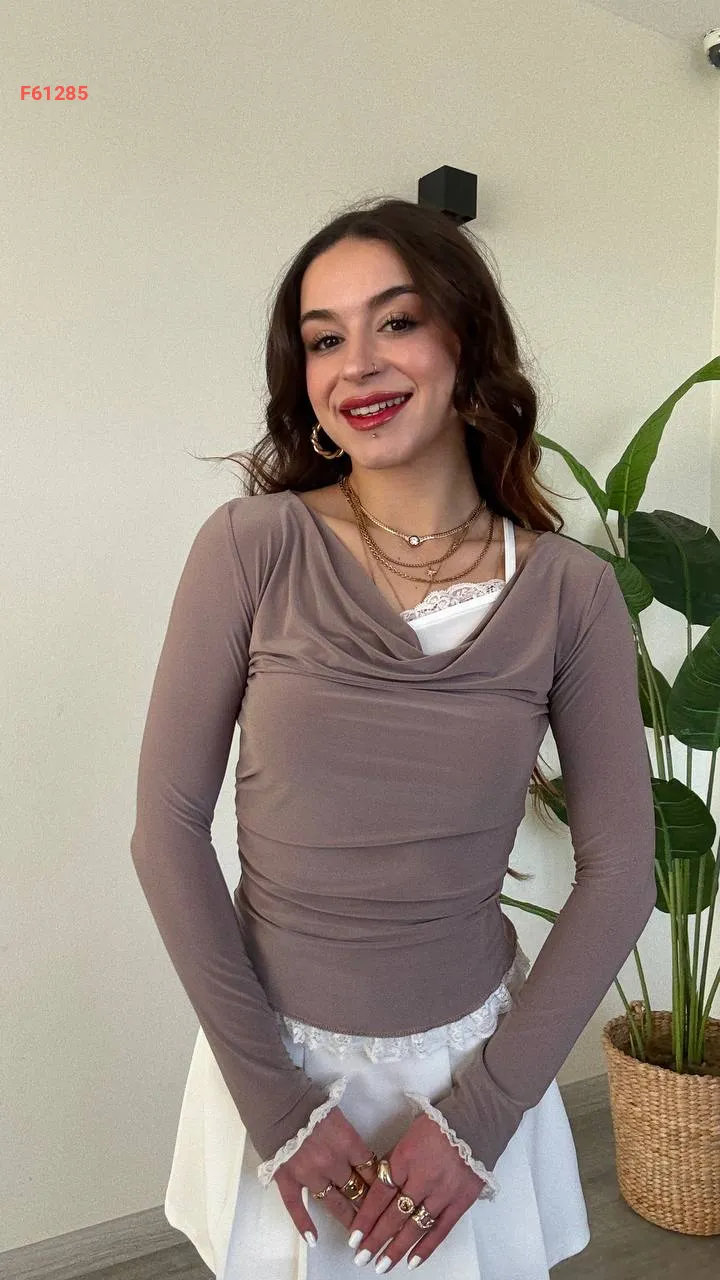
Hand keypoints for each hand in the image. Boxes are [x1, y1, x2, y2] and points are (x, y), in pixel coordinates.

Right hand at [272, 1105, 378, 1243]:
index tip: (387, 1196)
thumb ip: (350, 1138)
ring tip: (357, 1234)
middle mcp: (332, 1163)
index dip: (380, 1185)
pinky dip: (304, 1224)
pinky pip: (297, 1207)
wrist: (277, 1096)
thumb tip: (359, 1156)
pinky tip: (313, 1239)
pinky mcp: (287, 1179)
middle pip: (356, 1189)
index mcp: (348, 1143)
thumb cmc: (309, 1099)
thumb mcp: (339, 1115)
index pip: (371, 1170)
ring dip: (347, 1217)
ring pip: (333, 1202)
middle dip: (368, 1204)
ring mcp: (309, 1174)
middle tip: (377, 1220)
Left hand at [347, 1112, 485, 1270]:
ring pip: (415, 1226)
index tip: (354, 1237)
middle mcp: (422, 1178)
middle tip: (362, 1257)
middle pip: (394, 1215)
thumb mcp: (407, 1136)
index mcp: (405, 1158)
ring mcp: (442, 1192)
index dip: (366, 1218)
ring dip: (397, 1249)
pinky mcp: (461, 1201)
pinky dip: (426, 1248)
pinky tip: (412, 1261)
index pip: (380, 1195)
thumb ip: (393, 1163)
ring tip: (382, 1265)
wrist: (475, 1120)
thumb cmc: (438, 1125)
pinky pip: (441, 1229)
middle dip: (376, 1239)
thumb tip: (378, 1188)